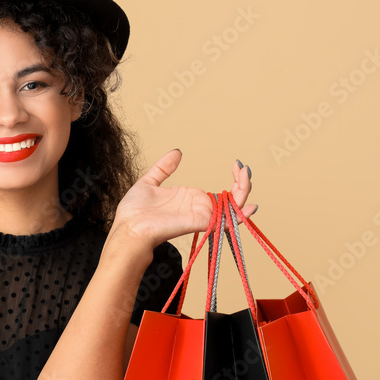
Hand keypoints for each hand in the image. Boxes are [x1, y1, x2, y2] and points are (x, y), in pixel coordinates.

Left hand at [111, 149, 256, 249]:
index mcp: (191, 199)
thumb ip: (164, 168)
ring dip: (244, 191)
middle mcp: (200, 208)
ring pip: (234, 208)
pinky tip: (251, 205)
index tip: (236, 163)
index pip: (222, 193)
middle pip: (233, 199)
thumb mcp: (149, 182)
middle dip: (244, 183)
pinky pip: (226, 221)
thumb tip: (176, 152)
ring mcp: (201, 215)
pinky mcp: (200, 222)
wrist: (127, 228)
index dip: (234, 179)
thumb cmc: (134, 212)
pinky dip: (240, 215)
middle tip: (243, 167)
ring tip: (245, 174)